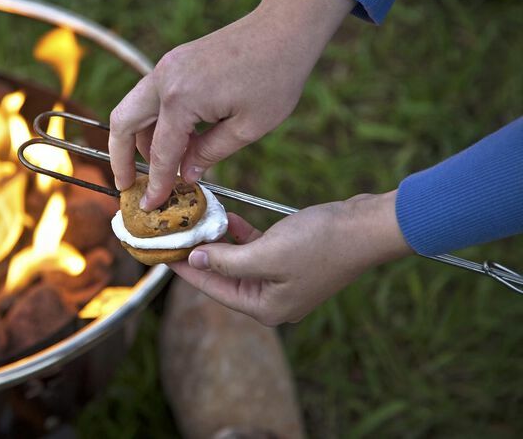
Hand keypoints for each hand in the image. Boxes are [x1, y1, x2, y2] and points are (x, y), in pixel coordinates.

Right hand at [109, 0, 353, 208]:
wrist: (285, 26)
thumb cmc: (275, 76)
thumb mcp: (248, 127)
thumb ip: (210, 154)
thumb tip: (186, 176)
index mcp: (180, 98)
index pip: (160, 152)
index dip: (156, 184)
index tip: (149, 207)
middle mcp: (164, 79)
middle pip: (122, 123)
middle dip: (120, 157)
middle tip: (127, 186)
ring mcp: (166, 66)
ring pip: (134, 108)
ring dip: (139, 140)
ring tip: (161, 168)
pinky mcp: (175, 62)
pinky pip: (152, 97)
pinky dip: (156, 122)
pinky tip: (180, 142)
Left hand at [171, 191, 411, 325]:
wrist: (366, 227)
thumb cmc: (319, 243)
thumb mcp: (265, 253)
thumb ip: (226, 261)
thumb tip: (195, 259)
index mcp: (265, 308)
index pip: (212, 289)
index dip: (184, 268)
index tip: (160, 252)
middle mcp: (272, 300)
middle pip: (222, 277)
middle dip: (199, 253)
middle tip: (173, 233)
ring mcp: (282, 281)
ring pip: (237, 262)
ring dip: (218, 241)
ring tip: (195, 221)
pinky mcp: (291, 260)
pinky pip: (256, 251)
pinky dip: (240, 236)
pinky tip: (227, 218)